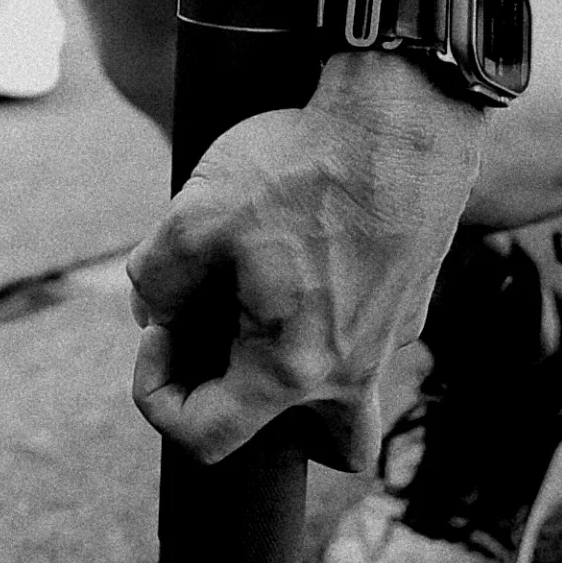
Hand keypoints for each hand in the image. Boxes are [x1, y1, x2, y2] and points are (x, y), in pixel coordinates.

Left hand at [127, 57, 482, 468]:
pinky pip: (358, 338)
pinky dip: (318, 319)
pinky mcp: (409, 300)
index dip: (156, 393)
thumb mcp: (195, 217)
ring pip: (337, 395)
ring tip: (251, 297)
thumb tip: (152, 311)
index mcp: (294, 370)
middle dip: (243, 404)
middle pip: (297, 443)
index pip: (205, 439)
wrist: (403, 119)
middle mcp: (354, 373)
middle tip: (213, 332)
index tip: (159, 330)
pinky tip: (295, 254)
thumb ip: (156, 278)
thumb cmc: (302, 171)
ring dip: (284, 366)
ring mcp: (393, 339)